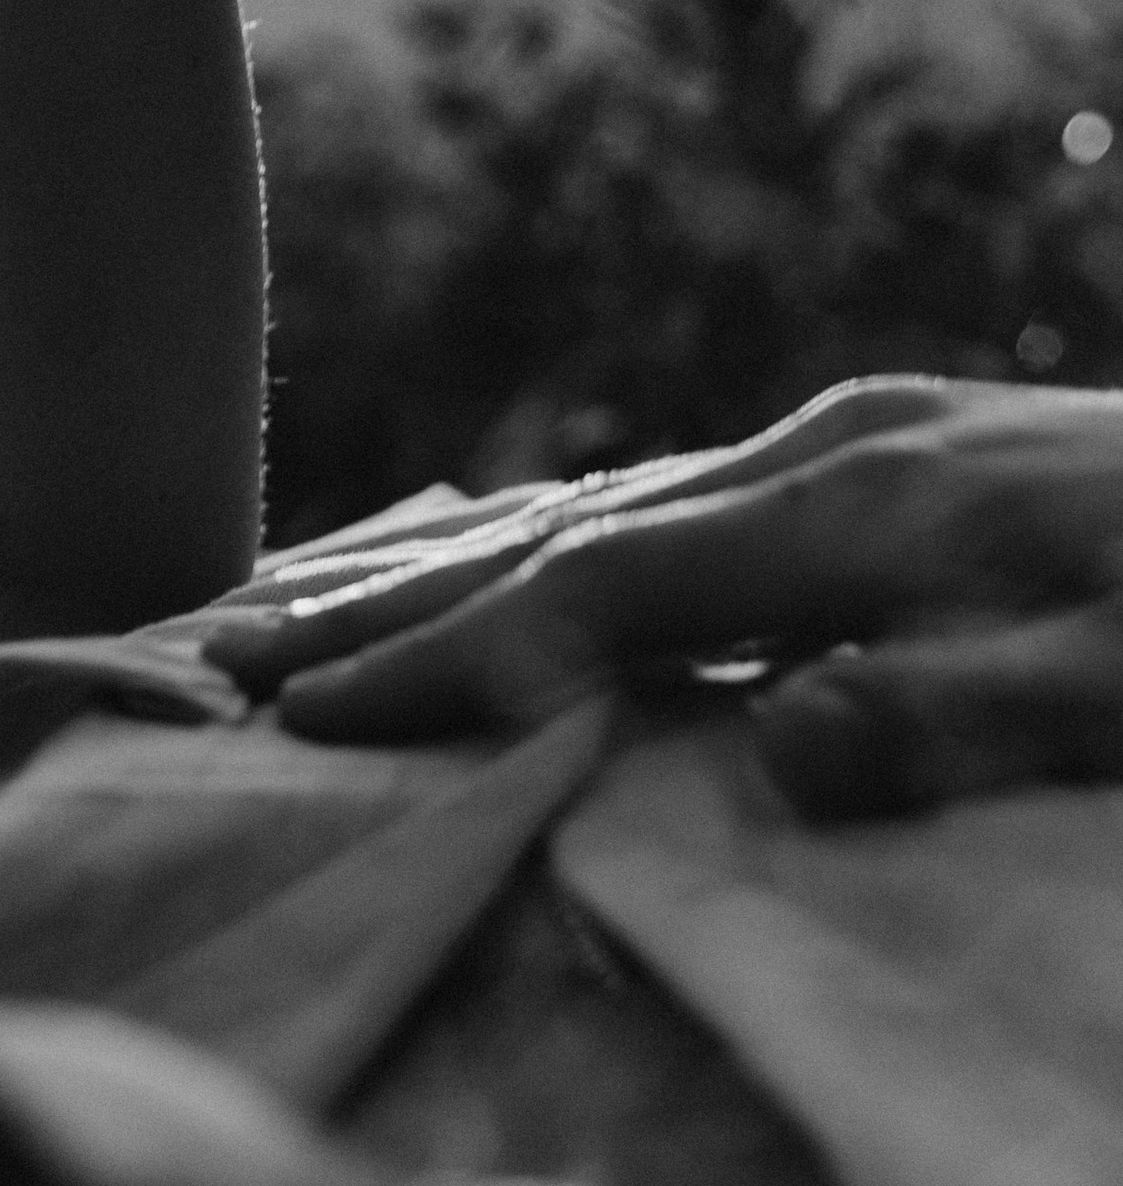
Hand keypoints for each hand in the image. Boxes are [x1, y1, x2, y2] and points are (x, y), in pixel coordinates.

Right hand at [199, 378, 1122, 819]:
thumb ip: (967, 717)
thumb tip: (771, 746)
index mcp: (874, 506)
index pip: (604, 592)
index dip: (445, 657)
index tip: (297, 717)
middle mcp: (839, 449)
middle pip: (564, 528)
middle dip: (388, 594)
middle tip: (217, 652)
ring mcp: (865, 440)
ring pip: (603, 503)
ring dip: (447, 561)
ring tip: (298, 605)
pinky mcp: (896, 458)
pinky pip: (673, 503)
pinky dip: (551, 543)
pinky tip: (503, 564)